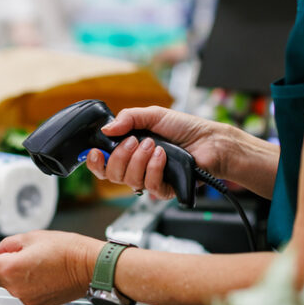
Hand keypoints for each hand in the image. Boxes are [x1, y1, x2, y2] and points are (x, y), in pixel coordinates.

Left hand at [0, 231, 103, 304]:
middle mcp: (15, 288)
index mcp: (10, 268)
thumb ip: (6, 245)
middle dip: (3, 263)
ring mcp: (26, 299)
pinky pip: (23, 293)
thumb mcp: (32, 237)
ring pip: (10, 284)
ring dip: (16, 274)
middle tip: (21, 252)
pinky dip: (27, 284)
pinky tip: (43, 275)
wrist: (89, 267)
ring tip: (37, 263)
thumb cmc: (65, 249)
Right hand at [84, 106, 229, 200]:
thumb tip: (106, 129)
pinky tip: (162, 155)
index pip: (103, 165)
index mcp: (129, 151)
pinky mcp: (165, 189)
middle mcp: (137, 168)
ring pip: (129, 180)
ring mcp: (150, 179)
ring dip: (139, 160)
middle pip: (112, 174)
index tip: (94, 152)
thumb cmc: (184, 128)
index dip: (94, 162)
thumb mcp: (153, 115)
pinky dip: (154, 168)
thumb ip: (128, 118)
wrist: (209, 140)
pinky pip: (150, 186)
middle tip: (135, 141)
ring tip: (154, 145)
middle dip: (120, 156)